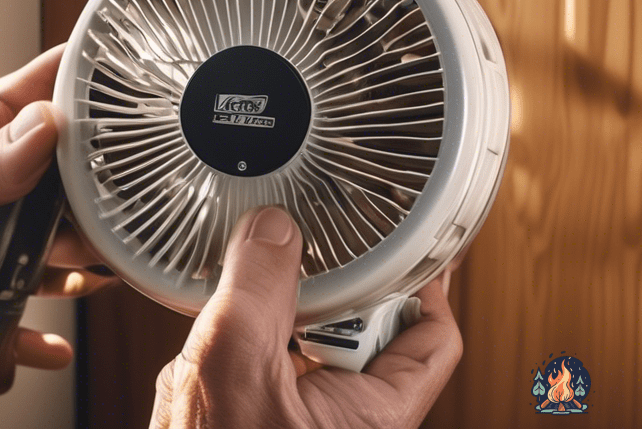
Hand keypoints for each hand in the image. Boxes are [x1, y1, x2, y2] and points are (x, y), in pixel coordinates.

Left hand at [0, 45, 113, 373]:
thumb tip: (52, 125)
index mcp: (8, 130)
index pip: (70, 93)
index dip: (112, 90)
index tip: (155, 94)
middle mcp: (20, 182)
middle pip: (88, 188)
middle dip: (115, 201)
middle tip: (141, 215)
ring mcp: (8, 234)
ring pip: (68, 253)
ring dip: (92, 267)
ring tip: (115, 274)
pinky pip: (22, 316)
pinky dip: (39, 339)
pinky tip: (56, 349)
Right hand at [151, 207, 461, 428]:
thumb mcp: (233, 366)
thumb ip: (256, 290)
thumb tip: (272, 231)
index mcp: (370, 415)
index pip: (432, 340)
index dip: (423, 286)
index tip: (405, 245)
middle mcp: (340, 414)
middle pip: (360, 325)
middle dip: (319, 295)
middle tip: (296, 272)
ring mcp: (294, 411)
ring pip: (300, 335)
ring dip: (266, 316)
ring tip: (242, 315)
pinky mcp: (254, 409)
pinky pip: (258, 354)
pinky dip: (233, 338)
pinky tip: (208, 348)